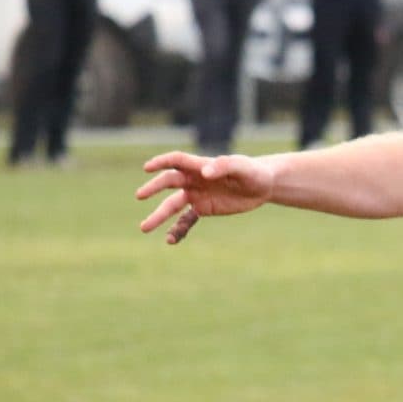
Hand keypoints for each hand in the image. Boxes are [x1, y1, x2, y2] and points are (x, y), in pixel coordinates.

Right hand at [136, 151, 274, 243]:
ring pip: (172, 205)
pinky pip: (186, 220)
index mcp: (200, 166)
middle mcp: (194, 179)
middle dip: (153, 188)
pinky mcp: (203, 209)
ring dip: (159, 216)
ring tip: (144, 228)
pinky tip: (170, 240)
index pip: (176, 161)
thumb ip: (224, 166)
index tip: (147, 168)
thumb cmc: (252, 172)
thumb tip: (204, 173)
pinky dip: (178, 229)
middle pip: (168, 182)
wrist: (262, 186)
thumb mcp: (242, 168)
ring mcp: (197, 195)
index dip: (161, 162)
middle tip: (140, 196)